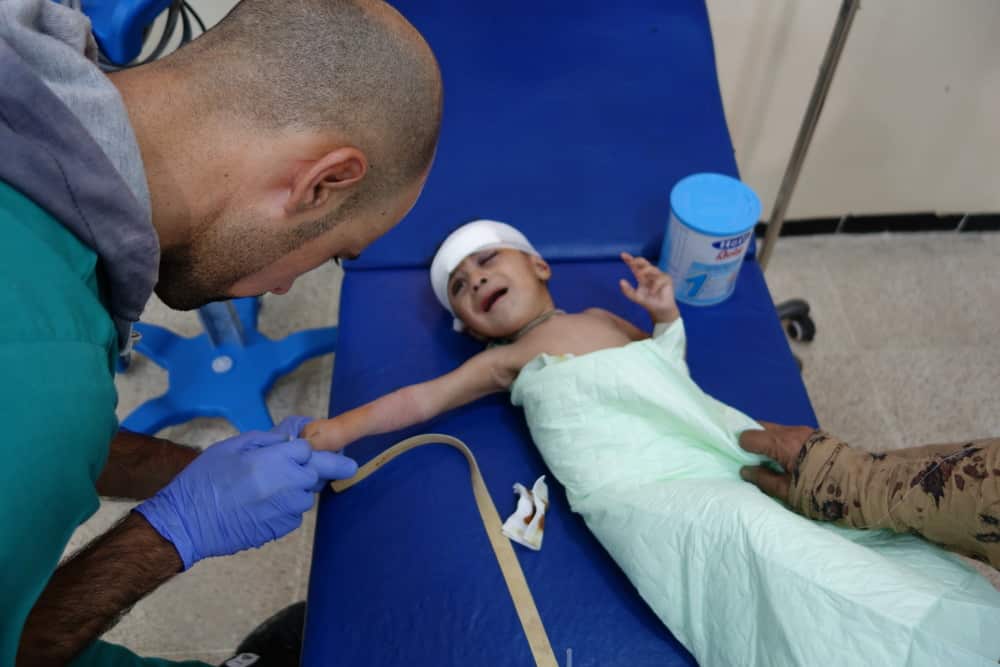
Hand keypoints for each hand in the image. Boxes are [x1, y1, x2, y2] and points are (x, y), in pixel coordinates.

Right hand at [135, 419, 356, 568]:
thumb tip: (291, 436)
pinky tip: (260, 505)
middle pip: (318, 471)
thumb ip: (268, 439)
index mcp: (278, 459)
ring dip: (296, 489)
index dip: (302, 448)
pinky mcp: (282, 529)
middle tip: (287, 468)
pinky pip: (294, 513)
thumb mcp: (232, 446)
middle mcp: (290, 484)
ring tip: (265, 488)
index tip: (296, 450)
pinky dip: (285, 507)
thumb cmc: (205, 480)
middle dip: (308, 467)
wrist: (188, 522)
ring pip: (307, 494)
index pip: (310, 448)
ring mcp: (289, 509)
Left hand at [619, 252, 678, 322]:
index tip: (622, 255)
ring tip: (639, 276)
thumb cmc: (648, 302)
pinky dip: (655, 285)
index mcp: (641, 276)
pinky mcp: (667, 279)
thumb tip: (621, 281)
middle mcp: (649, 274)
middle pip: (644, 263)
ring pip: (652, 268)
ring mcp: (658, 275)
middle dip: (639, 260)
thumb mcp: (636, 297)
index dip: (629, 260)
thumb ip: (628, 291)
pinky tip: (653, 292)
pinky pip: (660, 278)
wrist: (659, 310)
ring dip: (645, 272)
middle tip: (633, 261)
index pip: (634, 266)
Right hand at [738, 421, 815, 500]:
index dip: (743, 447)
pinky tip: (789, 457)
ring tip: (773, 459)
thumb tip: (745, 470)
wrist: (858, 485)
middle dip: (754, 439)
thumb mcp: (787, 491)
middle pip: (761, 426)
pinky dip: (783, 441)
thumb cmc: (819, 490)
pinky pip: (790, 433)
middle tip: (755, 458)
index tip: (746, 461)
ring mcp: (805, 430)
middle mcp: (791, 431)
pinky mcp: (816, 434)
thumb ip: (763, 479)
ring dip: (770, 440)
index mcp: (781, 444)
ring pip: (777, 429)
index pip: (749, 436)